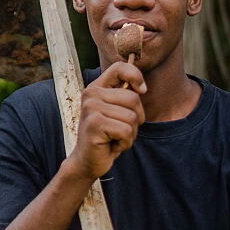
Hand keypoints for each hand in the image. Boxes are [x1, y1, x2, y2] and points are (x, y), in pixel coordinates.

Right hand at [67, 62, 145, 181]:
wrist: (88, 161)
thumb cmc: (107, 137)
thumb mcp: (117, 113)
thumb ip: (126, 97)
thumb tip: (142, 87)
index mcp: (96, 88)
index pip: (119, 67)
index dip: (136, 76)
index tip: (142, 90)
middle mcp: (91, 94)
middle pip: (133, 98)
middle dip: (137, 118)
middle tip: (122, 129)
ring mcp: (91, 108)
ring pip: (132, 117)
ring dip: (131, 133)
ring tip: (115, 138)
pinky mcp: (94, 123)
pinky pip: (126, 131)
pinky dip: (125, 143)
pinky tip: (112, 145)